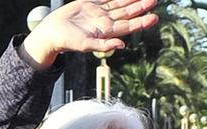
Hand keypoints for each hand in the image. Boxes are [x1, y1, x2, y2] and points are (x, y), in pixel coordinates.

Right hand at [22, 0, 157, 63]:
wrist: (51, 31)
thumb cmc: (66, 42)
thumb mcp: (85, 45)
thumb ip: (103, 45)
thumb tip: (121, 46)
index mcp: (106, 32)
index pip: (128, 26)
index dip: (142, 22)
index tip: (154, 17)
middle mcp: (105, 22)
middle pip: (127, 13)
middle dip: (141, 7)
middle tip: (155, 1)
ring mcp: (99, 12)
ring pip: (121, 4)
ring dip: (133, 0)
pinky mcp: (91, 3)